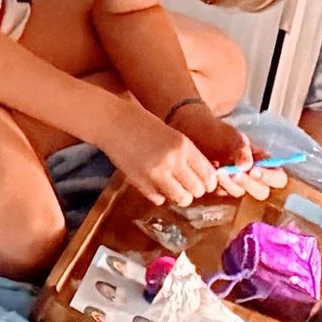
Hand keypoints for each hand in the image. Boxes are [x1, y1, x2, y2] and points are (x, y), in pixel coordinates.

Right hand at [104, 102, 220, 206]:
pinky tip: (154, 184)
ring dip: (179, 195)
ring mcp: (156, 173)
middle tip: (187, 185)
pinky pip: (159, 199)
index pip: (208, 175)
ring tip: (172, 187)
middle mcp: (173, 161)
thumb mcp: (171, 134)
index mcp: (183, 146)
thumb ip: (186, 154)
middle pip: (198, 190)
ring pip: (181, 198)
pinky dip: (159, 195)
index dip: (209, 182)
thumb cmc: (141, 123)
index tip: (204, 183)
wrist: (111, 122)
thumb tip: (202, 175)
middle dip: (194, 190)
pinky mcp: (140, 182)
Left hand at [168, 101, 287, 199]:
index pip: (278, 178)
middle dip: (249, 184)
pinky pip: (224, 194)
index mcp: (263, 163)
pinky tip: (212, 174)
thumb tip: (247, 167)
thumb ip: (242, 150)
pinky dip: (219, 185)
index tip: (254, 170)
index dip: (270, 178)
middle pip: (262, 192)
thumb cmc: (218, 132)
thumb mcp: (233, 136)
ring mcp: (237, 183)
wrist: (194, 133)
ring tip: (220, 171)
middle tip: (236, 174)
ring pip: (241, 193)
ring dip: (231, 184)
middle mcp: (253, 176)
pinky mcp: (221, 188)